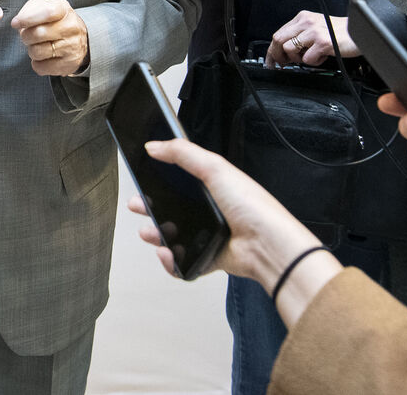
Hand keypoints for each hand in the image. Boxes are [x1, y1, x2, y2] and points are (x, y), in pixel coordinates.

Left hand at [12, 0, 88, 75]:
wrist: (78, 38)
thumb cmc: (54, 21)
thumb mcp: (43, 7)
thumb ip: (29, 10)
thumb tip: (17, 22)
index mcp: (63, 9)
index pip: (47, 12)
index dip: (27, 18)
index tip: (15, 23)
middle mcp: (71, 27)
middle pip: (38, 34)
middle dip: (26, 36)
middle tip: (28, 35)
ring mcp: (72, 46)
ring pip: (37, 52)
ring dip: (31, 50)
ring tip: (38, 45)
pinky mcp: (69, 64)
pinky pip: (41, 67)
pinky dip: (37, 63)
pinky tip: (44, 56)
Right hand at [125, 140, 337, 322]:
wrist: (268, 246)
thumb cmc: (252, 207)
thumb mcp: (215, 169)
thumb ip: (183, 153)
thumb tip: (154, 145)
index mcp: (213, 186)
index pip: (179, 180)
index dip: (158, 180)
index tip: (141, 180)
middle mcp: (210, 210)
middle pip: (171, 208)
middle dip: (149, 209)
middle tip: (137, 206)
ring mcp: (209, 235)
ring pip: (173, 235)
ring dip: (156, 235)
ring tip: (149, 233)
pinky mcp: (209, 257)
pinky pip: (183, 261)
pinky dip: (171, 260)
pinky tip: (167, 253)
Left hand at [266, 11, 356, 67]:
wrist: (360, 33)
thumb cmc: (340, 33)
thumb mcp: (317, 27)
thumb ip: (301, 34)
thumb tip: (284, 51)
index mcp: (303, 17)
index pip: (279, 33)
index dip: (272, 49)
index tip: (271, 61)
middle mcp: (306, 22)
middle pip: (278, 40)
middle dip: (278, 56)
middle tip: (284, 64)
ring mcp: (314, 32)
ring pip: (289, 49)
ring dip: (297, 59)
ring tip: (311, 57)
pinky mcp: (322, 42)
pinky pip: (307, 59)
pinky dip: (314, 62)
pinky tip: (323, 57)